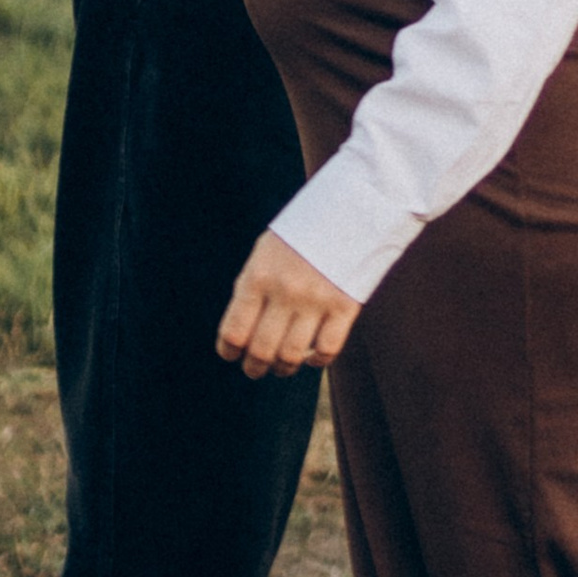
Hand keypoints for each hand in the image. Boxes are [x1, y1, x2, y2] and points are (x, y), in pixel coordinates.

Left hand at [216, 229, 360, 379]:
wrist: (349, 207)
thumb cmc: (301, 233)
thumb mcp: (265, 252)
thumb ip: (252, 289)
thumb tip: (241, 332)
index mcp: (258, 276)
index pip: (234, 331)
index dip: (228, 350)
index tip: (231, 354)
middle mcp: (285, 291)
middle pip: (261, 350)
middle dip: (254, 367)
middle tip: (255, 369)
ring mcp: (316, 300)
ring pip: (292, 356)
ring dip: (283, 368)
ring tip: (282, 367)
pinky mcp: (345, 306)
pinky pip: (327, 350)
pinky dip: (317, 360)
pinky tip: (312, 356)